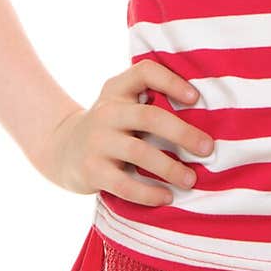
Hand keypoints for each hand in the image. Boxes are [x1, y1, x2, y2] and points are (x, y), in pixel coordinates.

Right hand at [31, 60, 214, 205]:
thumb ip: (149, 99)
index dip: (171, 81)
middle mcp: (106, 111)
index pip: (144, 72)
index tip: (196, 98)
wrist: (63, 150)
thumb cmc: (110, 125)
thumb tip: (205, 111)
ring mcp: (97, 141)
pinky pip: (124, 184)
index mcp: (117, 89)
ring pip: (139, 152)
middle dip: (183, 133)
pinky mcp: (92, 171)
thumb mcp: (121, 102)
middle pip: (149, 116)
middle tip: (208, 148)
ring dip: (170, 168)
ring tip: (192, 179)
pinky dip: (148, 193)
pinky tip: (167, 197)